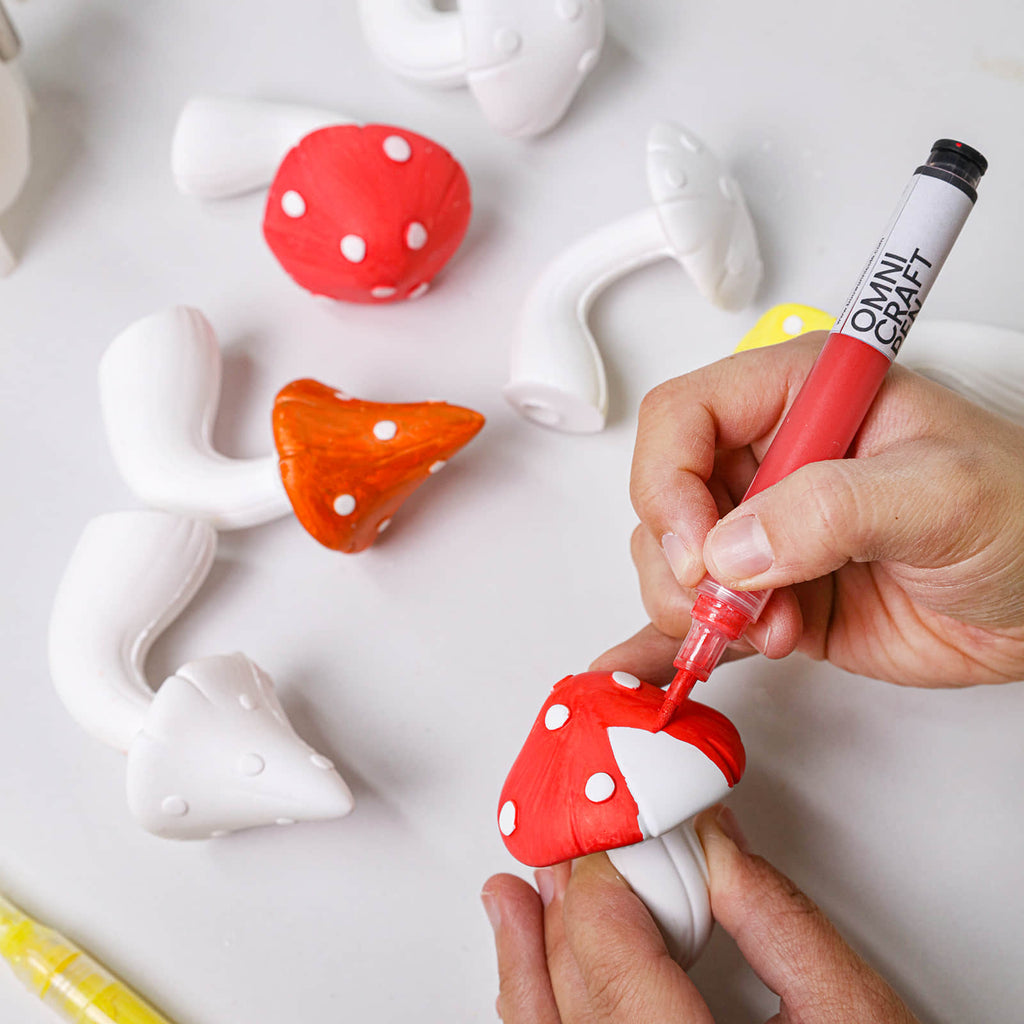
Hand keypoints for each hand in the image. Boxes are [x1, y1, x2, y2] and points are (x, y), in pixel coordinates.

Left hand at [481, 806, 918, 1022]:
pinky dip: (543, 1008)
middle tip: (563, 851)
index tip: (615, 840)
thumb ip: (776, 917)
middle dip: (567, 912)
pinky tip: (532, 971)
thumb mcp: (851, 1009)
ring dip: (530, 962)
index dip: (604, 888)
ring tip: (513, 903)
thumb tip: (712, 841)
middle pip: (579, 998)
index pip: (614, 969)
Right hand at [601, 333, 1023, 687]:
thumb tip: (732, 548)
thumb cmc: (1021, 516)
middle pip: (664, 497)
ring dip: (698, 609)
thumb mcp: (941, 493)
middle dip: (682, 563)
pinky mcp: (770, 593)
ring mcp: (766, 530)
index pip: (684, 418)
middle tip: (734, 604)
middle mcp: (772, 459)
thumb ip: (833, 508)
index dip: (670, 482)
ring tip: (774, 631)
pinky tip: (669, 664)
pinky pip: (699, 614)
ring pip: (671, 561)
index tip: (700, 551)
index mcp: (801, 397)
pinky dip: (675, 642)